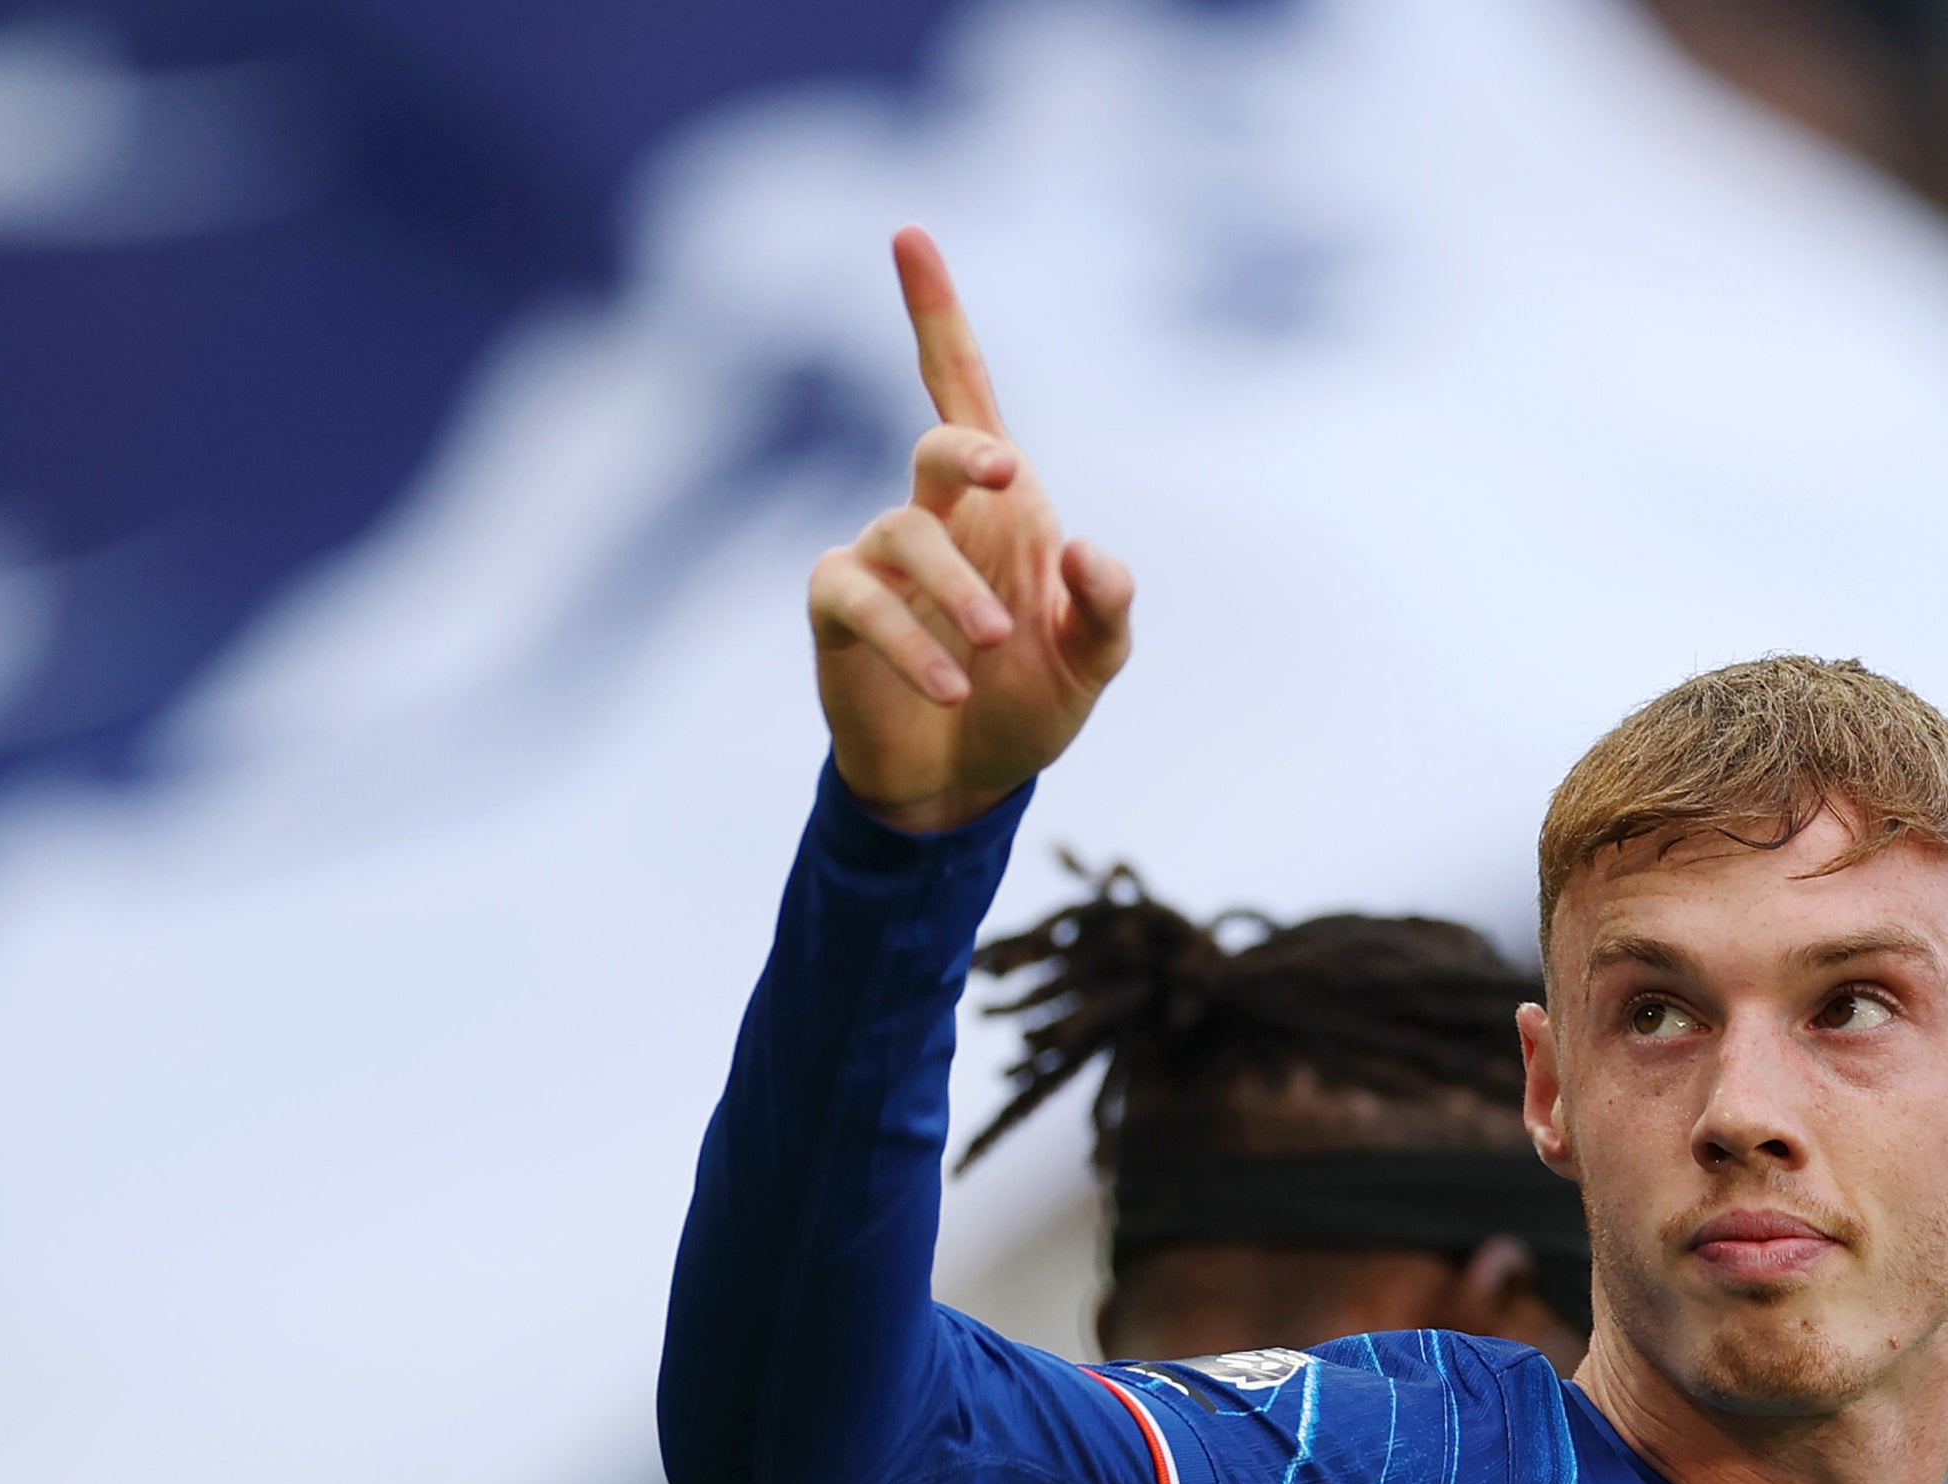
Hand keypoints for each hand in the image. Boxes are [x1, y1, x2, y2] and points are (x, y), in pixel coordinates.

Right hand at [811, 228, 1136, 833]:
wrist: (962, 784)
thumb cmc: (1028, 704)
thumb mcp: (1093, 661)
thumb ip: (1108, 608)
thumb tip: (1089, 550)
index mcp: (999, 505)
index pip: (962, 389)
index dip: (935, 314)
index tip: (909, 235)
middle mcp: (935, 515)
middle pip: (938, 440)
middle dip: (967, 447)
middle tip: (1009, 477)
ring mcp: (880, 560)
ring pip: (905, 532)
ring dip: (957, 591)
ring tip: (996, 647)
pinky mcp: (839, 613)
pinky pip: (861, 599)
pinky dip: (913, 639)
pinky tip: (954, 683)